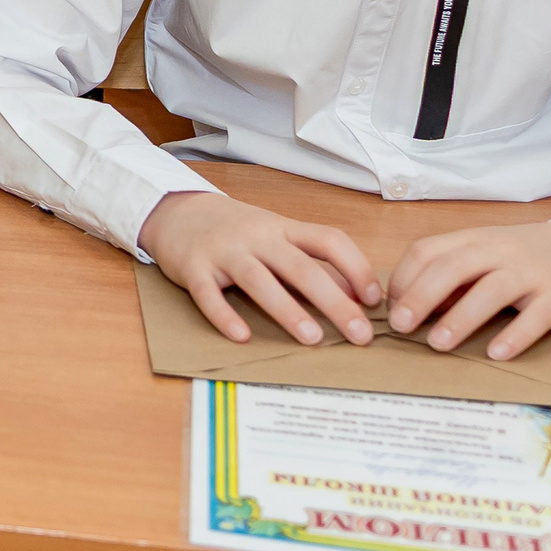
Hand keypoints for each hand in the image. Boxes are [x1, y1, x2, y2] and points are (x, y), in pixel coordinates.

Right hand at [139, 190, 378, 346]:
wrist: (176, 211)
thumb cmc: (235, 231)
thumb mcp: (274, 235)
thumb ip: (309, 260)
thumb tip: (355, 295)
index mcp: (283, 229)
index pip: (329, 241)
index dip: (356, 268)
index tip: (374, 300)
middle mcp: (256, 237)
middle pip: (300, 267)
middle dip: (334, 302)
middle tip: (359, 335)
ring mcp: (223, 250)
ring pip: (258, 279)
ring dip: (287, 309)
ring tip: (311, 339)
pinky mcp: (193, 266)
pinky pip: (208, 293)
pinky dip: (224, 315)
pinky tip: (241, 336)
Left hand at [387, 220, 550, 359]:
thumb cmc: (516, 259)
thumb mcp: (479, 257)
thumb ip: (447, 277)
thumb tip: (409, 306)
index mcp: (471, 240)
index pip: (426, 251)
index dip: (404, 279)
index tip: (391, 308)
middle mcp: (498, 252)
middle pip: (452, 268)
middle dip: (421, 297)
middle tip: (401, 326)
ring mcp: (529, 273)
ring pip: (492, 291)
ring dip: (461, 318)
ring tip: (437, 344)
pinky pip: (535, 317)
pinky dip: (514, 335)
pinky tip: (495, 353)